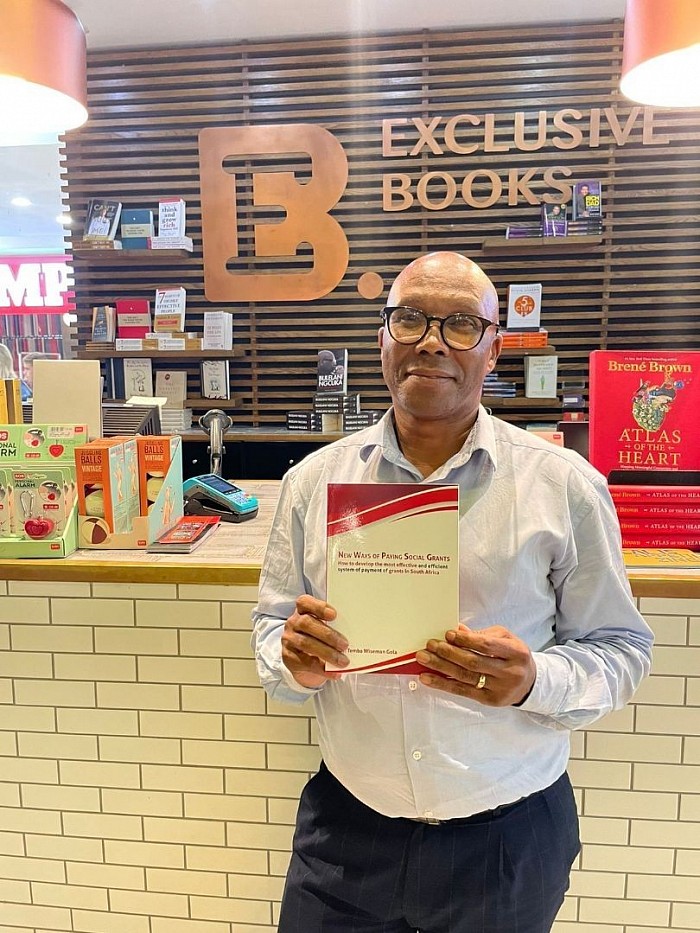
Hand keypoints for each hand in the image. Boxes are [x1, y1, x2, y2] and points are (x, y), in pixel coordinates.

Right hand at [281, 595, 348, 687]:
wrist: (303, 658)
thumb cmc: (318, 636)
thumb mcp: (323, 627)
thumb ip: (334, 625)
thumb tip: (357, 631)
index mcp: (302, 610)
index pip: (304, 602)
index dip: (318, 607)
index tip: (334, 615)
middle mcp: (293, 622)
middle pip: (307, 623)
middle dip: (328, 634)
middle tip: (344, 644)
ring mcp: (289, 639)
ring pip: (306, 643)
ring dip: (327, 653)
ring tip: (343, 661)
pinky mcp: (289, 657)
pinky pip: (306, 663)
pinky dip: (323, 669)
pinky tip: (335, 673)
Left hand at [416, 624, 535, 706]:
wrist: (529, 683)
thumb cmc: (514, 656)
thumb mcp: (505, 639)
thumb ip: (483, 634)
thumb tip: (457, 630)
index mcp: (516, 653)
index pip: (487, 646)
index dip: (466, 640)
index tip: (448, 634)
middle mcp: (510, 673)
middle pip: (473, 663)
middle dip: (448, 653)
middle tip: (431, 645)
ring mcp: (500, 689)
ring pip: (465, 678)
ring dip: (441, 668)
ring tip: (424, 658)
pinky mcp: (489, 701)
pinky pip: (462, 692)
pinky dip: (443, 684)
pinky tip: (428, 678)